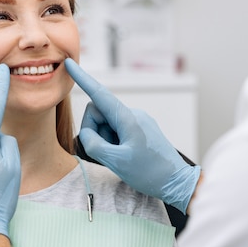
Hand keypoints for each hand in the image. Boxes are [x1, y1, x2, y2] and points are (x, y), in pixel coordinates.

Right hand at [65, 59, 200, 213]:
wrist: (177, 182)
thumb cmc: (150, 173)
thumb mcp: (117, 162)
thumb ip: (94, 145)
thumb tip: (86, 135)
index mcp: (127, 118)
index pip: (99, 94)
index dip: (82, 79)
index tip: (70, 63)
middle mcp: (132, 114)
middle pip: (99, 113)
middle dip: (95, 131)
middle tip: (106, 154)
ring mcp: (137, 122)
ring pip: (107, 124)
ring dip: (105, 140)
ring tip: (119, 158)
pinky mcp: (140, 130)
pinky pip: (117, 130)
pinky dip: (113, 143)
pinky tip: (125, 157)